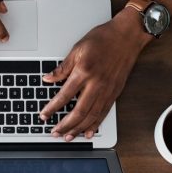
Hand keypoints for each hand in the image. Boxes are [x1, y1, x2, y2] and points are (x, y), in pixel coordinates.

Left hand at [39, 8, 150, 140]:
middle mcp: (96, 84)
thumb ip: (63, 67)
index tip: (44, 115)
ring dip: (78, 129)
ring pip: (91, 116)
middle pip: (78, 111)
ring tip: (68, 136)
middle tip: (54, 132)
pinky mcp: (115, 92)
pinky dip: (95, 124)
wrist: (127, 36)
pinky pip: (104, 113)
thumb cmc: (104, 38)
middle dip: (65, 125)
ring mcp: (107, 90)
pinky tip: (88, 132)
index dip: (52, 108)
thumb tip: (48, 78)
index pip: (64, 96)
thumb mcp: (78, 48)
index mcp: (84, 72)